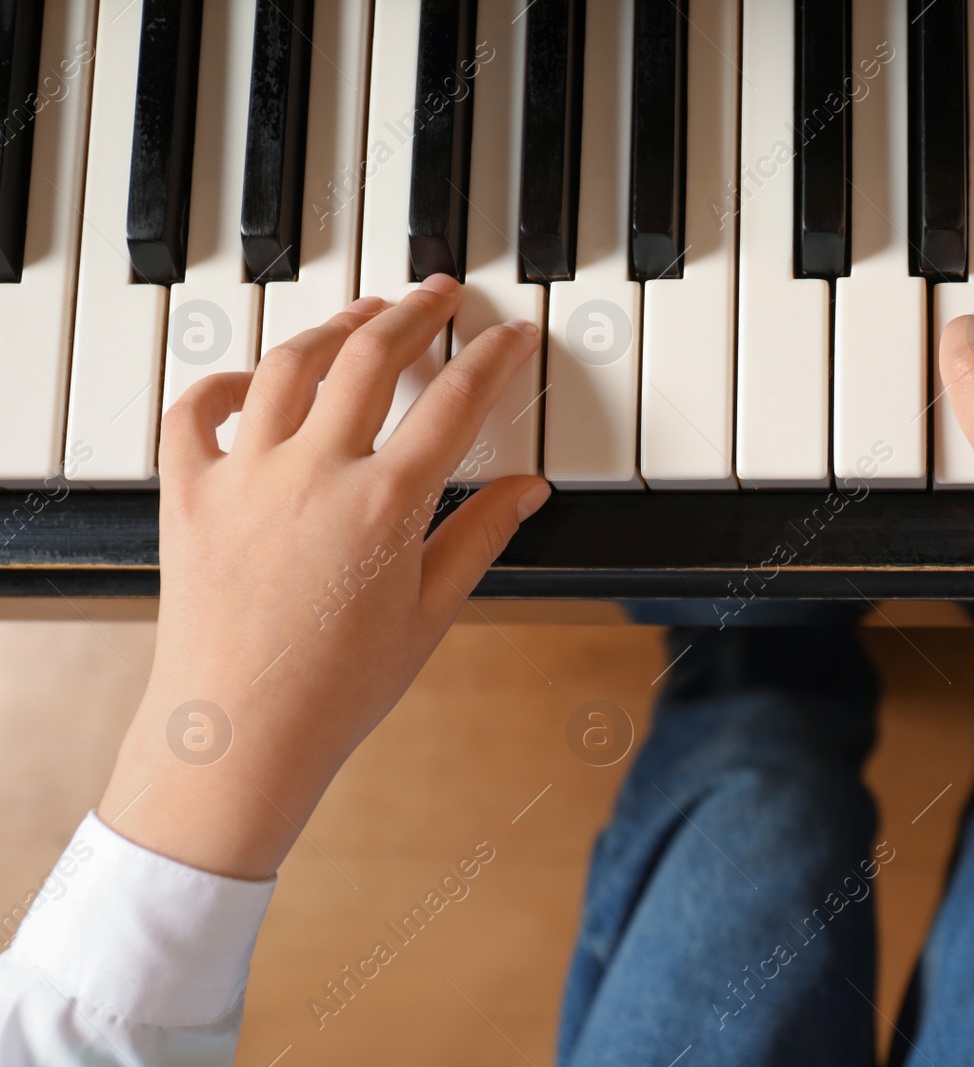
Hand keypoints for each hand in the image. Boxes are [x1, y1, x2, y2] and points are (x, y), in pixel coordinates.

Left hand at [99, 275, 548, 879]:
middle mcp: (313, 474)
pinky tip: (256, 379)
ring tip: (364, 317)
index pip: (455, 403)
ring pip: (290, 364)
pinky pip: (197, 410)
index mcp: (384, 506)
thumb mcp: (430, 615)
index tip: (513, 336)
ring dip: (334, 328)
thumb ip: (479, 538)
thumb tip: (528, 490)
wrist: (239, 736)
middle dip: (415, 313)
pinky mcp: (190, 493)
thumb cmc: (337, 690)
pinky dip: (228, 381)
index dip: (495, 358)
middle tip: (440, 295)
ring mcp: (244, 477)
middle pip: (371, 357)